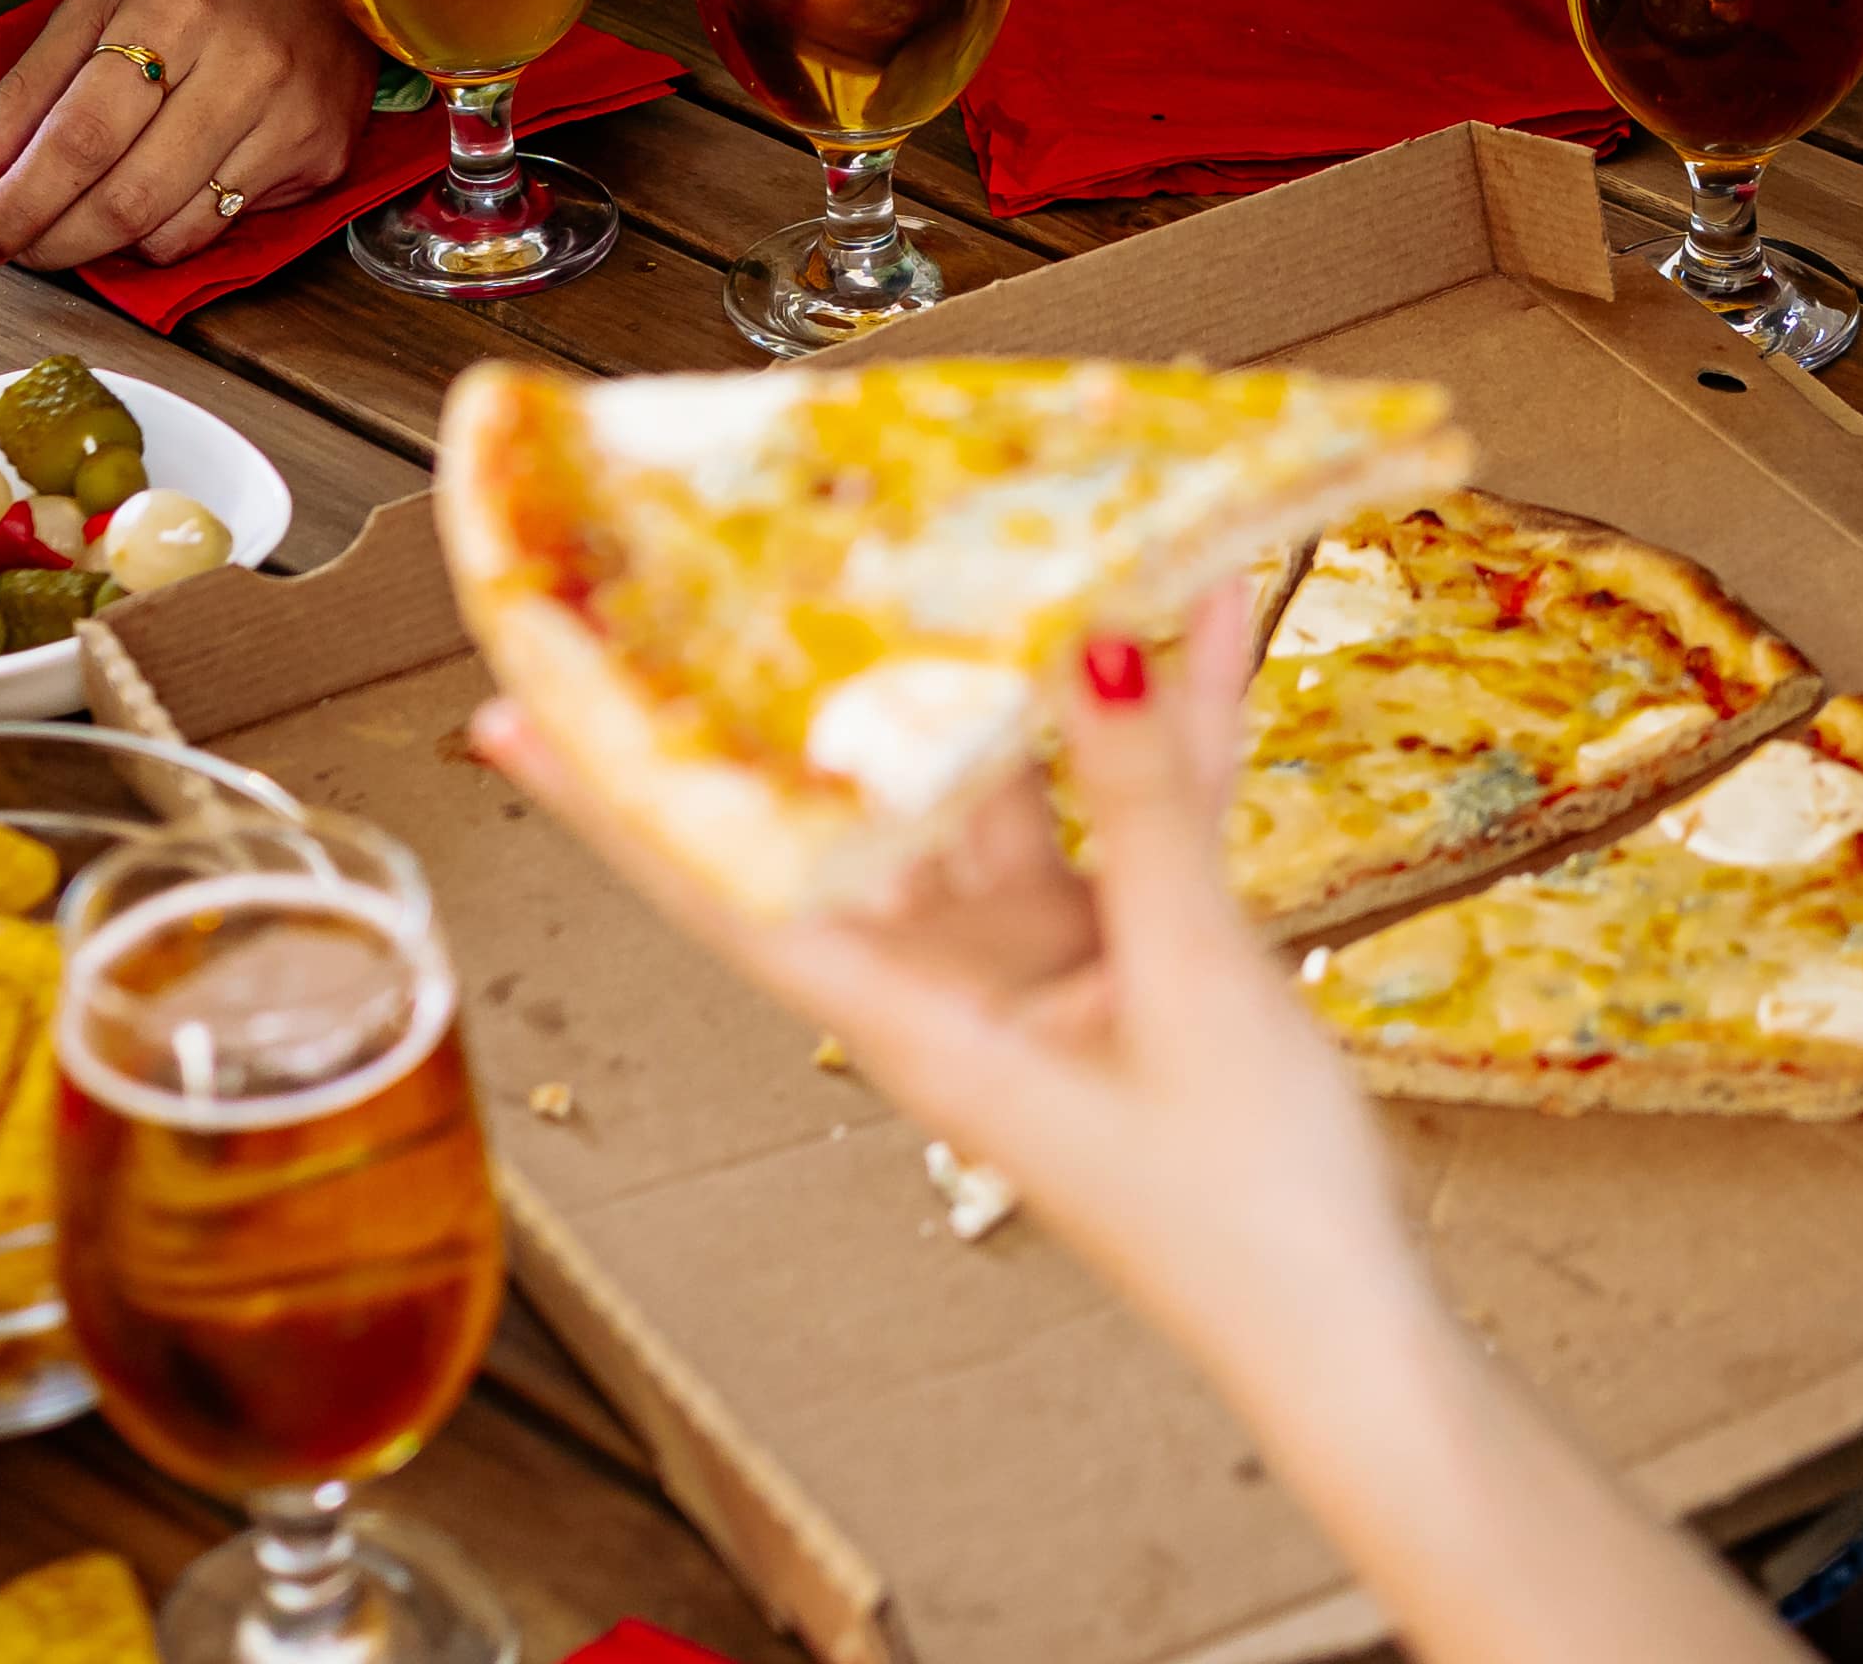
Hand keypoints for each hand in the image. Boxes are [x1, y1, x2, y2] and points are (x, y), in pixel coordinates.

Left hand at [0, 0, 375, 272]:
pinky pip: (221, 229)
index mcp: (176, 10)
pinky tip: (153, 199)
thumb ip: (27, 93)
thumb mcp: (97, 5)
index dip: (21, 201)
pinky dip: (167, 232)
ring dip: (105, 244)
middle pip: (128, 196)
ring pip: (173, 230)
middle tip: (12, 250)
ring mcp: (293, 115)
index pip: (83, 134)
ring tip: (75, 221)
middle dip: (53, 240)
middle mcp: (244, 65)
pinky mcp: (323, 154)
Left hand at [472, 588, 1418, 1392]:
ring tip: (1009, 532)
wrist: (1352, 1330)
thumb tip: (1089, 650)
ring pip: (1002, 785)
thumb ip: (1143, 809)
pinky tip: (1204, 618)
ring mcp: (1043, 964)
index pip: (730, 898)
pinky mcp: (1131, 952)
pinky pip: (1128, 811)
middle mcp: (958, 983)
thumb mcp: (1192, 986)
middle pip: (854, 817)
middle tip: (747, 558)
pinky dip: (1163, 724)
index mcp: (922, 1027)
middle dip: (816, 691)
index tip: (510, 723)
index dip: (617, 809)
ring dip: (1026, 673)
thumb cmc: (1250, 1214)